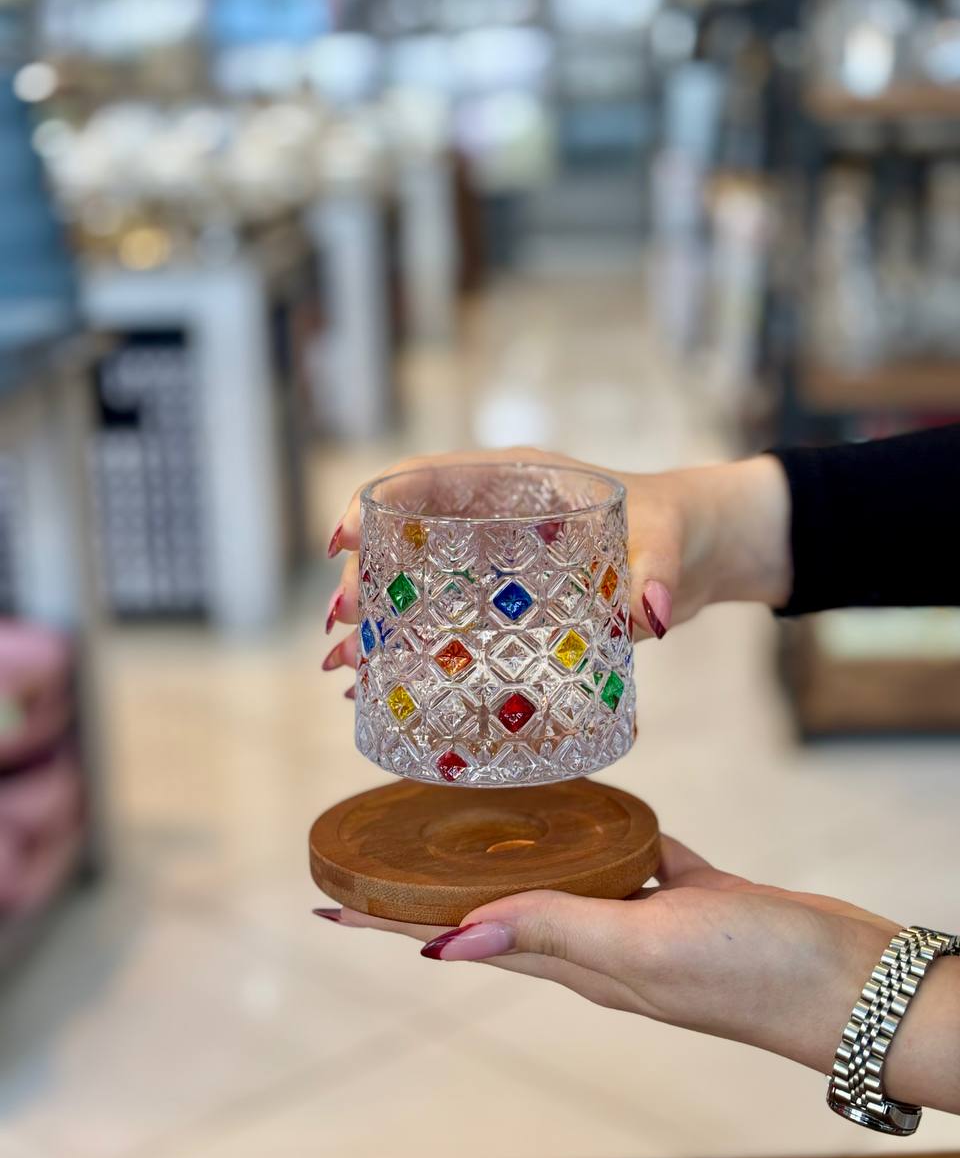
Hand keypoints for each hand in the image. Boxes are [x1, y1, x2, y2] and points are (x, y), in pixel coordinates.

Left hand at [316, 840, 959, 1115]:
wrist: (848, 980)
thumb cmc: (749, 971)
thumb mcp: (642, 947)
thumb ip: (551, 931)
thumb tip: (443, 940)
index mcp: (574, 960)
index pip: (457, 936)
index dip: (390, 922)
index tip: (330, 903)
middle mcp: (596, 941)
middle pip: (492, 906)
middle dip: (432, 885)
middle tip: (383, 851)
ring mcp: (642, 916)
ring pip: (558, 875)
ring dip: (510, 853)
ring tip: (471, 816)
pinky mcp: (688, 889)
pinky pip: (627, 853)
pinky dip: (601, 829)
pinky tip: (592, 800)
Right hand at [320, 447, 792, 680]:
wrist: (701, 548)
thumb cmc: (680, 528)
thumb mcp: (670, 546)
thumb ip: (660, 575)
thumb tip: (652, 615)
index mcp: (519, 479)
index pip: (429, 475)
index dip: (377, 501)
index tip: (344, 538)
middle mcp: (495, 514)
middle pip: (405, 532)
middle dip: (365, 574)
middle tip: (342, 627)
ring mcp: (496, 557)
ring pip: (415, 578)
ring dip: (376, 618)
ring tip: (342, 665)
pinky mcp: (507, 597)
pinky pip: (444, 614)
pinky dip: (410, 645)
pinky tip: (381, 682)